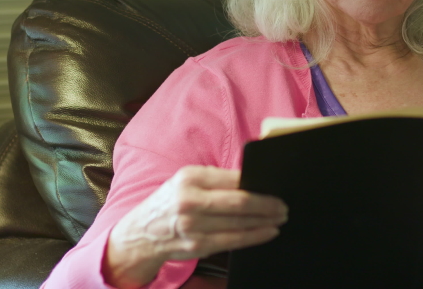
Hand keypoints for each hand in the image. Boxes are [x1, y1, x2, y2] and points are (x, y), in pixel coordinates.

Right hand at [104, 166, 286, 287]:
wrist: (139, 234)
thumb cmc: (170, 202)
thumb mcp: (187, 181)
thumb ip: (217, 180)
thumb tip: (254, 181)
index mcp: (191, 177)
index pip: (235, 179)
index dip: (259, 184)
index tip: (275, 186)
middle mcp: (190, 200)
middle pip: (241, 201)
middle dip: (268, 204)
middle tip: (283, 205)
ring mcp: (193, 225)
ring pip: (240, 222)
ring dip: (266, 221)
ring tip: (280, 217)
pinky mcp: (197, 244)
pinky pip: (234, 240)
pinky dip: (256, 236)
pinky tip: (268, 231)